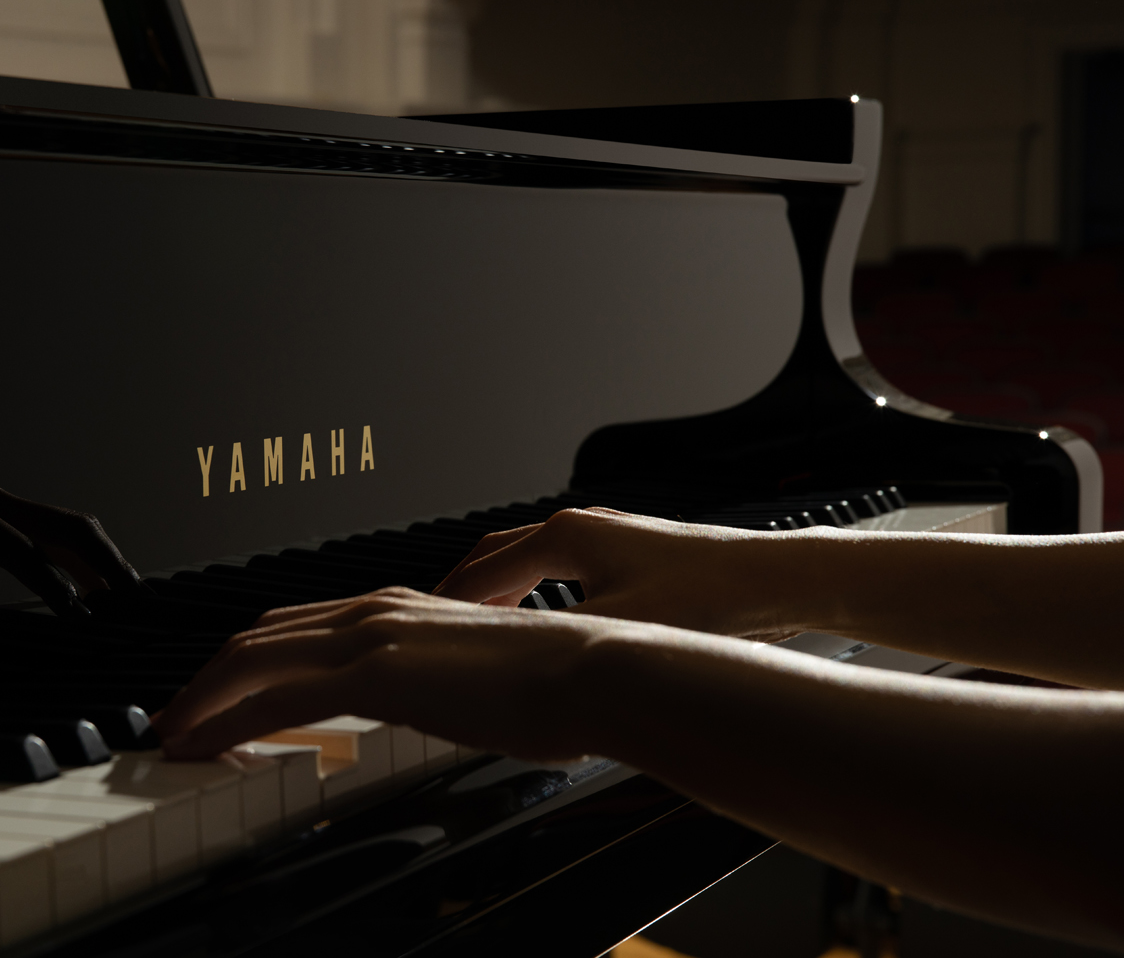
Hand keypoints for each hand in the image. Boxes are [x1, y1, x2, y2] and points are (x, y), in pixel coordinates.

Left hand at [154, 586, 634, 760]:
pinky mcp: (374, 673)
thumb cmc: (556, 683)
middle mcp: (374, 611)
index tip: (218, 697)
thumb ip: (441, 685)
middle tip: (175, 717)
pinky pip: (276, 695)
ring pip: (251, 658)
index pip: (298, 630)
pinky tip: (206, 742)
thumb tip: (433, 708)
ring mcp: (370, 636)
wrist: (595, 672)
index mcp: (399, 611)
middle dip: (207, 677)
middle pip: (259, 637)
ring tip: (171, 734)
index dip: (247, 663)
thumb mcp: (480, 678)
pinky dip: (226, 716)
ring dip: (202, 697)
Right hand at [434, 508, 809, 641]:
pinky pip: (564, 565)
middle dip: (464, 587)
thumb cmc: (710, 599)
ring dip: (502, 588)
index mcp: (564, 538)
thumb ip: (551, 648)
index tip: (418, 623)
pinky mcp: (635, 551)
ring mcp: (610, 535)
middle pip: (499, 553)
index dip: (445, 601)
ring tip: (482, 622)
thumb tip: (503, 668)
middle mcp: (582, 526)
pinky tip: (549, 616)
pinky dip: (537, 588)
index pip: (480, 569)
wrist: (776, 579)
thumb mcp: (616, 634)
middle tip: (435, 619)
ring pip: (533, 557)